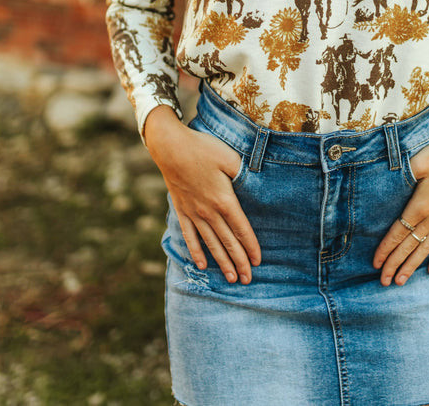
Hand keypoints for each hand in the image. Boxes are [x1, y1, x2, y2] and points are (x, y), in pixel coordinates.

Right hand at [144, 105, 260, 283]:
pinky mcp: (182, 210)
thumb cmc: (203, 149)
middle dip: (239, 262)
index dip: (251, 247)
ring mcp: (194, 213)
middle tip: (248, 280)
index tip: (258, 262)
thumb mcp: (230, 158)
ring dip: (222, 262)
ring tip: (231, 279)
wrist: (170, 147)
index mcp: (224, 200)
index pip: (242, 229)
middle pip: (228, 242)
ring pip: (211, 243)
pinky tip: (202, 265)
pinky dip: (196, 251)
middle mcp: (209, 212)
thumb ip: (245, 173)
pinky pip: (190, 236)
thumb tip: (257, 183)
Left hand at [372, 128, 428, 285]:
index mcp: (420, 206)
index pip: (398, 233)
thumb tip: (383, 180)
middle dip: (395, 264)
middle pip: (409, 246)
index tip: (375, 263)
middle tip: (383, 282)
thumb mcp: (418, 162)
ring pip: (426, 248)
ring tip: (401, 281)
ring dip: (412, 266)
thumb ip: (400, 175)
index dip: (386, 249)